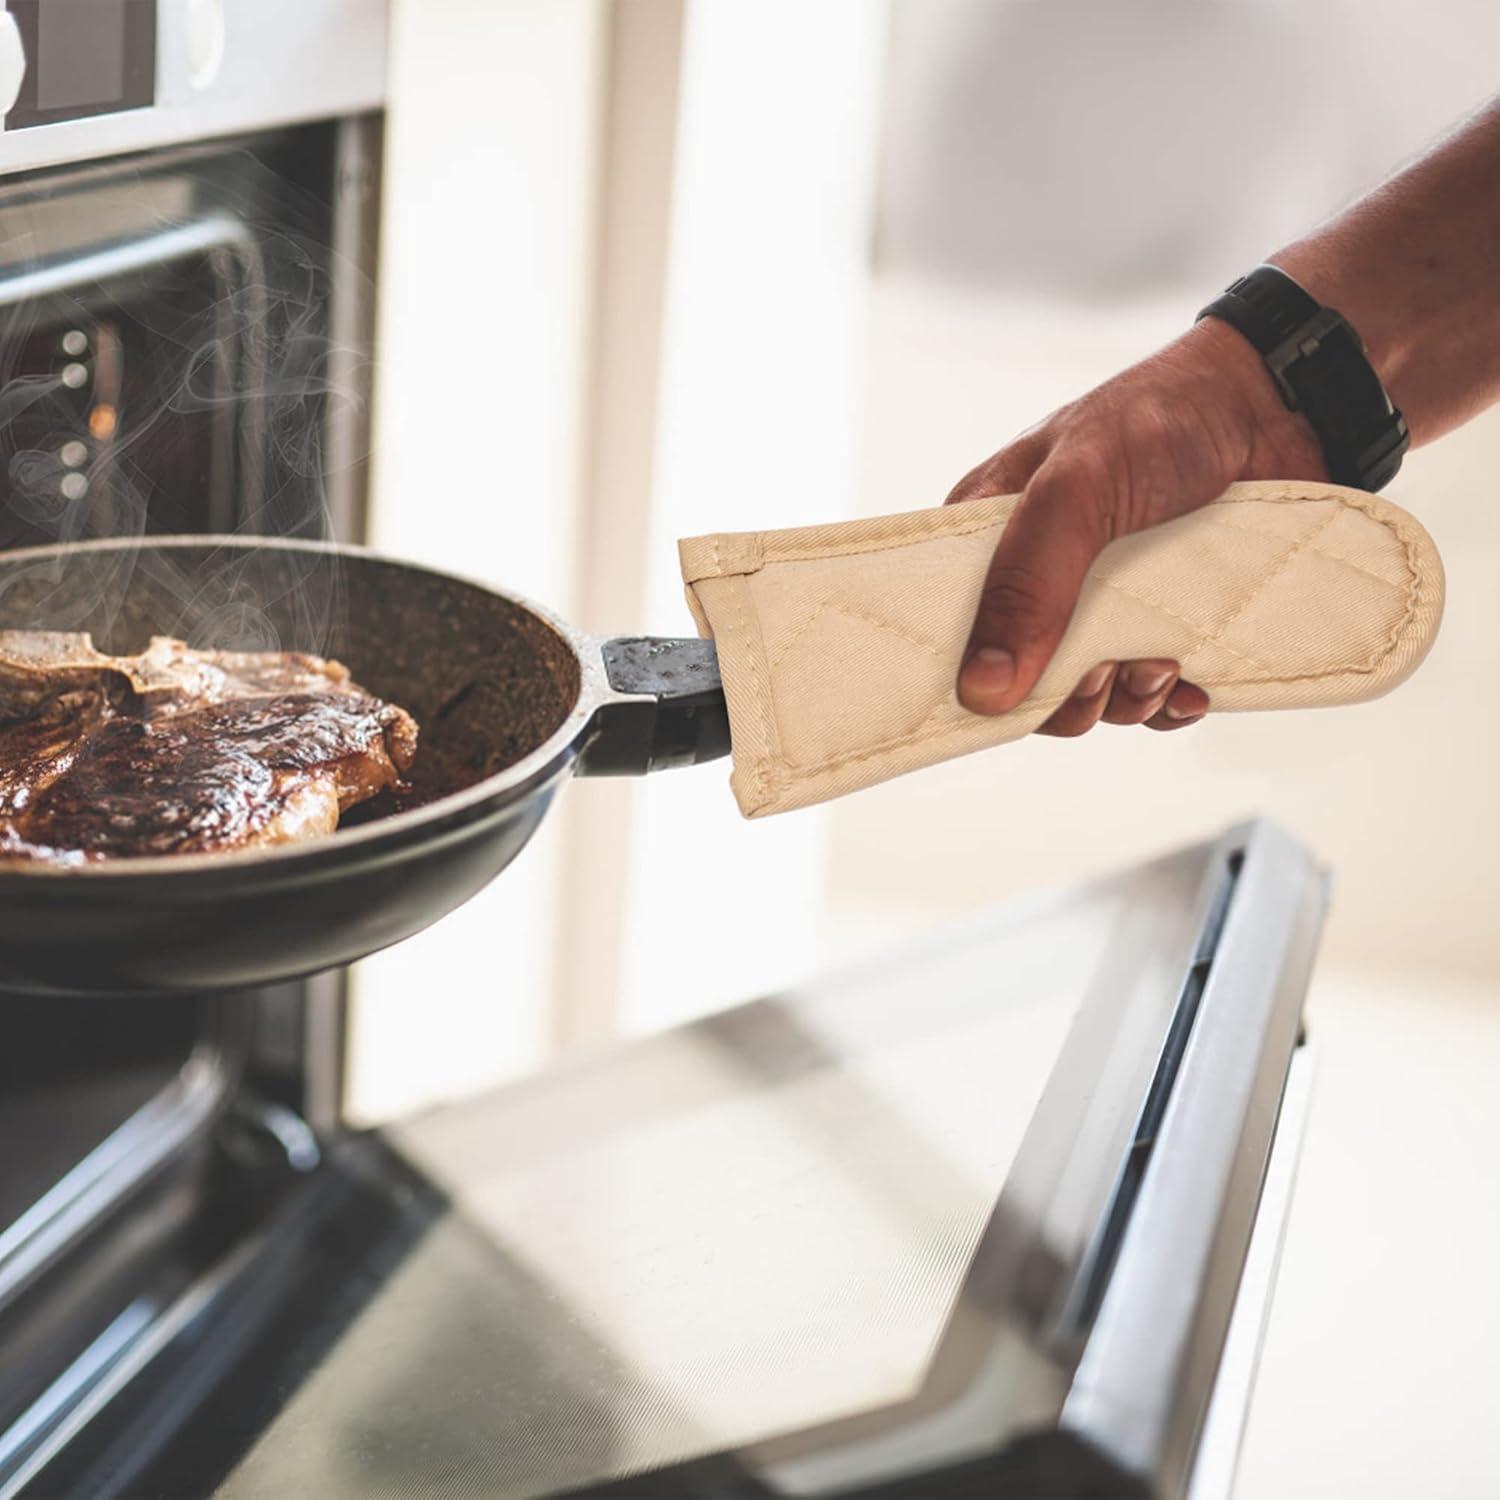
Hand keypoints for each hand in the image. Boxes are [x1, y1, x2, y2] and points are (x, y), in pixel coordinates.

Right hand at [945, 316, 1327, 735]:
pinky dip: (1167, 704)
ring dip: (1124, 701)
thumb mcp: (1078, 489)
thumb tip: (983, 690)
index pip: (949, 625)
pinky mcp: (1162, 622)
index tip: (1010, 693)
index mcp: (990, 535)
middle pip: (1020, 678)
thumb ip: (1027, 583)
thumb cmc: (1164, 417)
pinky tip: (1188, 689)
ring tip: (1160, 667)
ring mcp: (1102, 603)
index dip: (971, 672)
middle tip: (1104, 676)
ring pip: (1088, 694)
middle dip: (1065, 697)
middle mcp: (1039, 576)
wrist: (1281, 407)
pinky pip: (1149, 693)